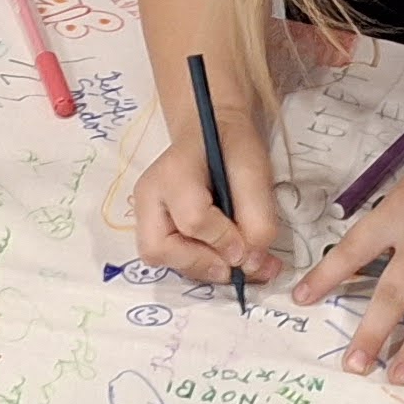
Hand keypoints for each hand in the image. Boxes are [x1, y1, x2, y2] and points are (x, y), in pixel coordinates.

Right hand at [135, 134, 281, 295]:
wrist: (213, 135)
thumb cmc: (233, 148)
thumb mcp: (256, 174)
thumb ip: (258, 219)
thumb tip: (249, 265)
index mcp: (172, 172)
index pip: (192, 219)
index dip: (224, 240)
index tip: (250, 247)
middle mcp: (148, 196)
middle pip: (159, 249)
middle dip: (202, 264)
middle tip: (237, 265)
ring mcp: (145, 214)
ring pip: (161, 259)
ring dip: (203, 269)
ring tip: (237, 263)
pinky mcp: (152, 228)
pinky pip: (170, 259)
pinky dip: (200, 265)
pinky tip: (224, 258)